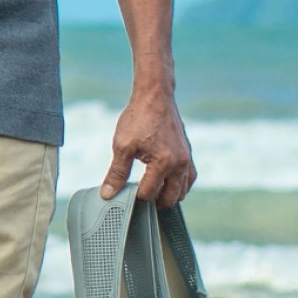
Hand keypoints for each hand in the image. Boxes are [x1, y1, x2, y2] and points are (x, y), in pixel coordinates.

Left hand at [102, 86, 194, 203]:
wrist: (155, 96)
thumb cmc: (138, 118)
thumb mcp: (122, 146)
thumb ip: (116, 173)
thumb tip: (107, 194)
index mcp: (163, 164)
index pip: (149, 194)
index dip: (135, 198)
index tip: (124, 195)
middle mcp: (180, 164)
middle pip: (170, 197)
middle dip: (154, 201)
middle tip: (137, 197)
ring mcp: (187, 159)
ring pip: (183, 190)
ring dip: (169, 195)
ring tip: (151, 192)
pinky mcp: (188, 153)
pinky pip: (190, 177)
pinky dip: (180, 185)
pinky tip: (167, 183)